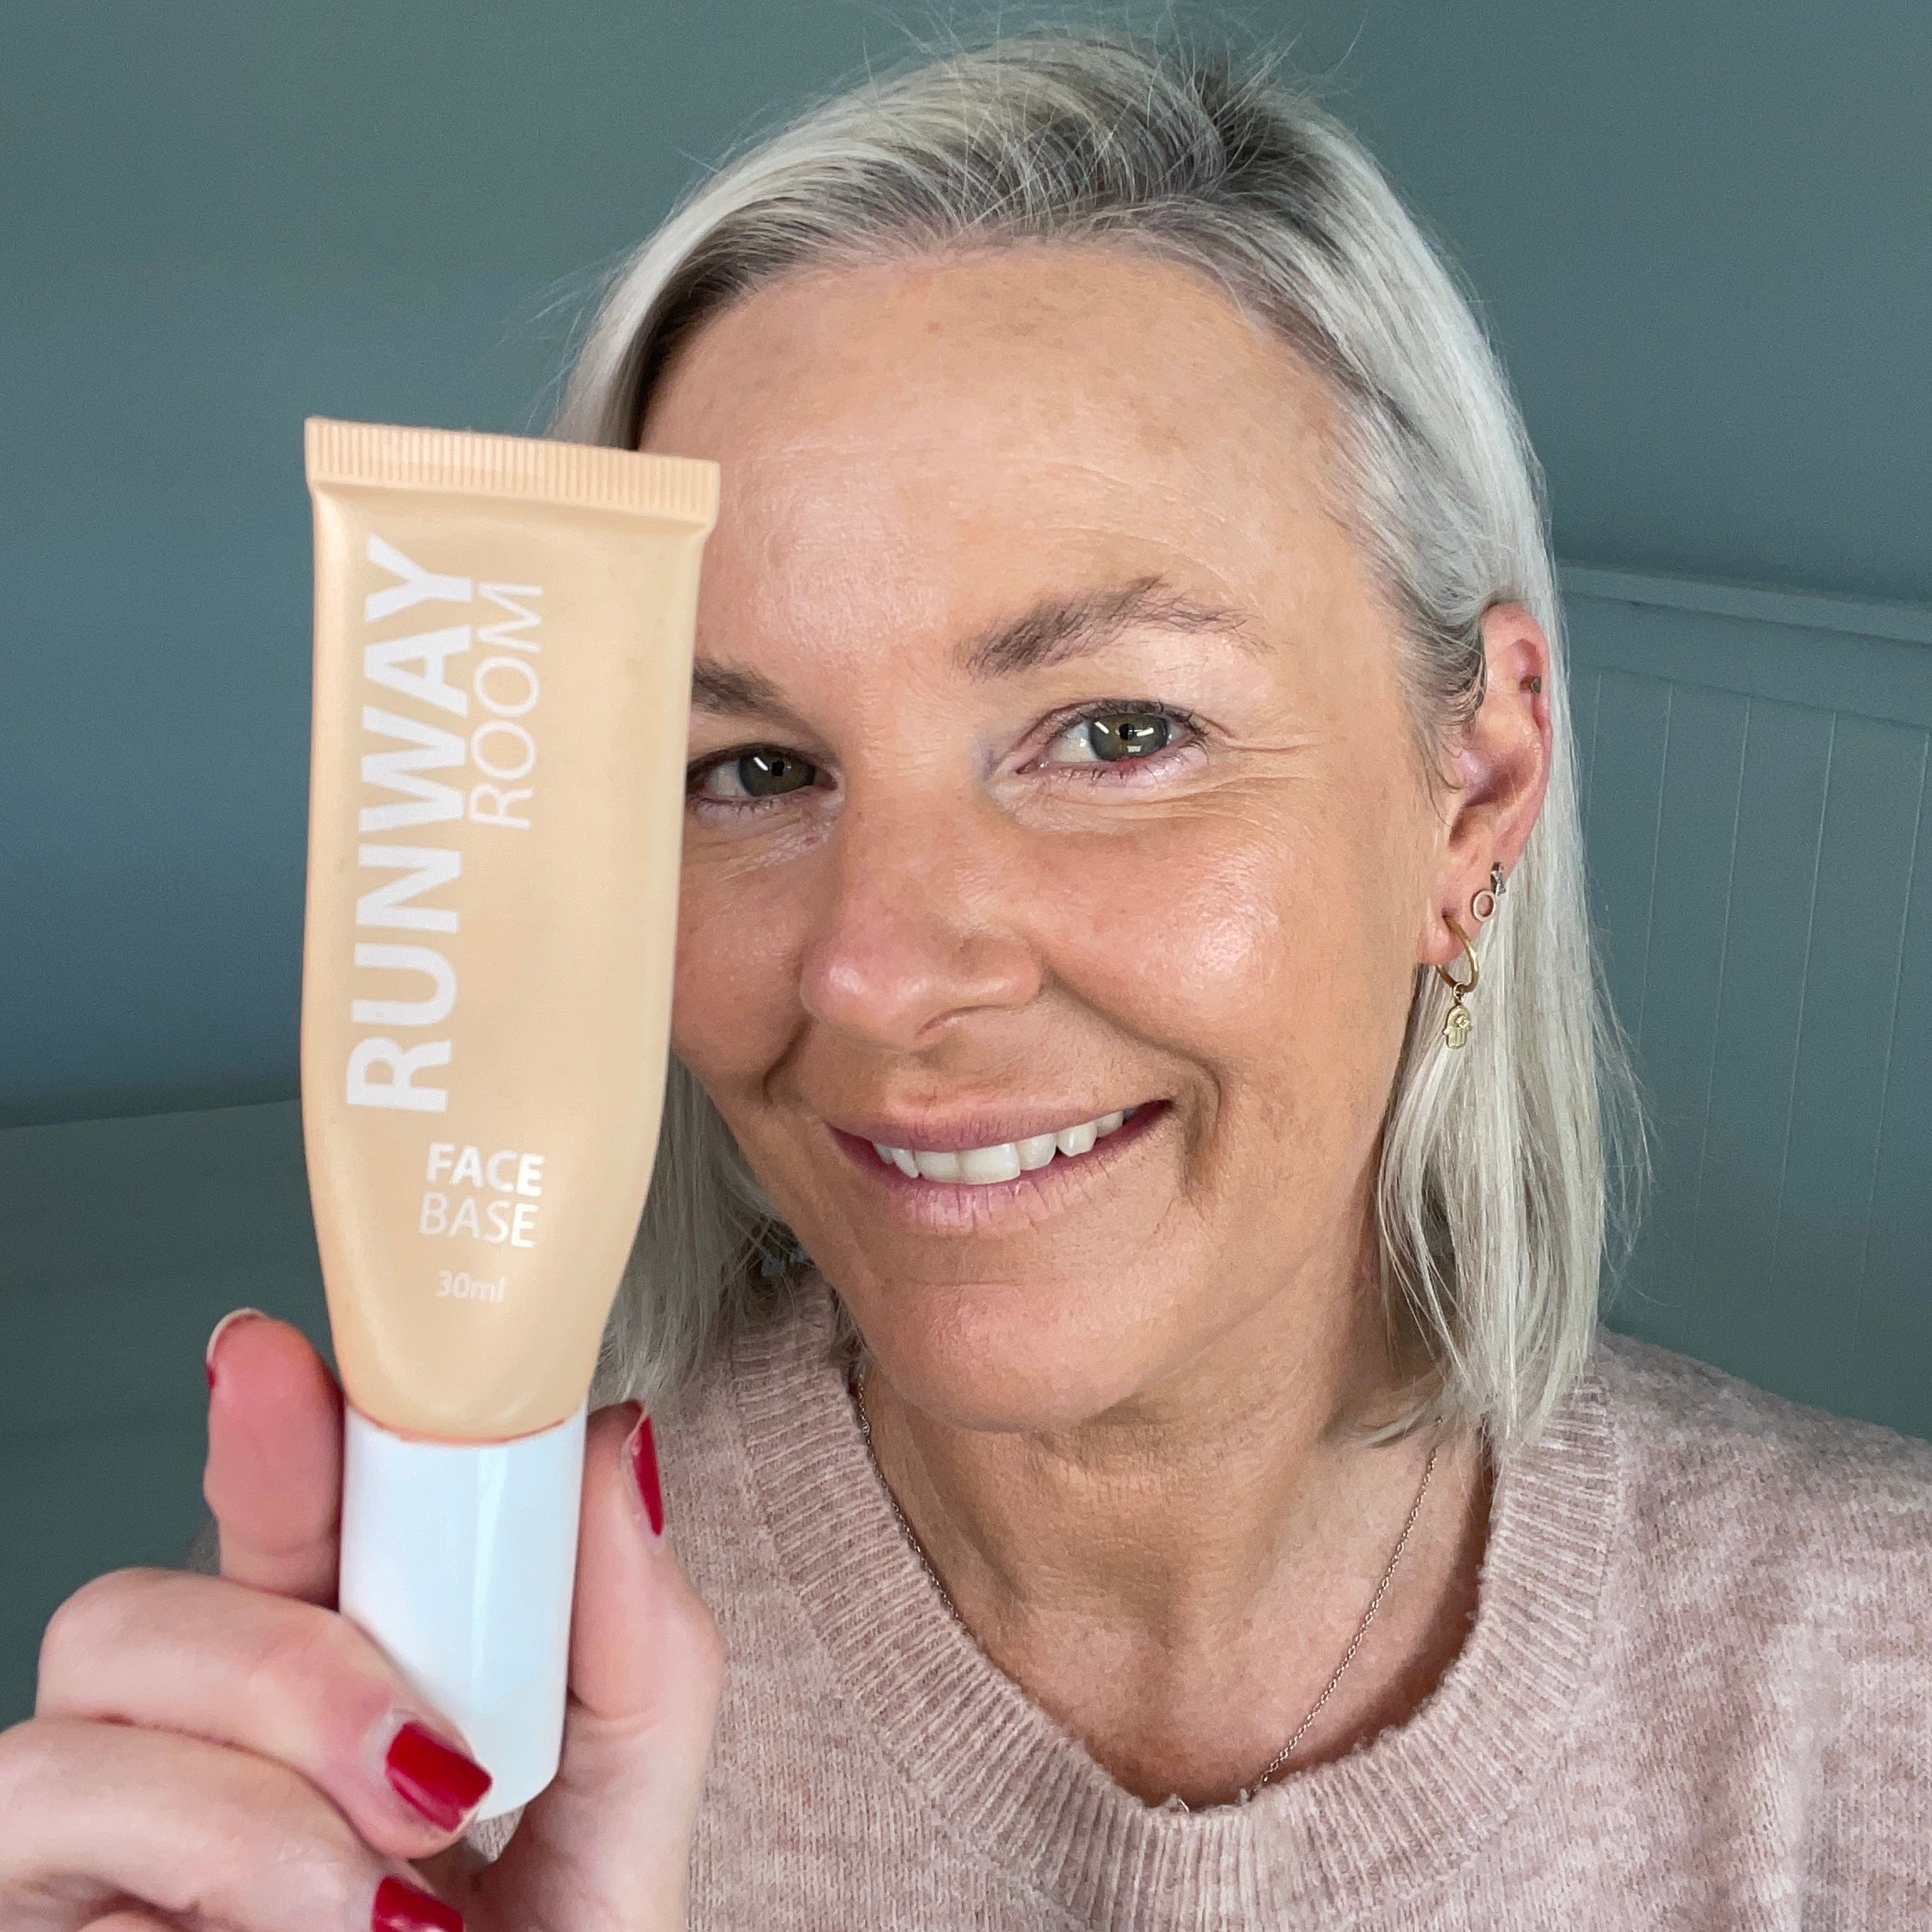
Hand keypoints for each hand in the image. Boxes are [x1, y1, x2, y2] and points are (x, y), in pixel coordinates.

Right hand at [0, 1310, 723, 1930]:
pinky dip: (206, 1871)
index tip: (272, 1350)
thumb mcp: (621, 1829)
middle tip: (437, 1771)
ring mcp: (90, 1850)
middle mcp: (189, 1745)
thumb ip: (638, 1648)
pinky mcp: (37, 1919)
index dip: (271, 1420)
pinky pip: (37, 1831)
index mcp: (333, 1679)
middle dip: (285, 1651)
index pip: (280, 1517)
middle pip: (143, 1596)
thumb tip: (620, 1445)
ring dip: (255, 1795)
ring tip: (386, 1906)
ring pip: (72, 1711)